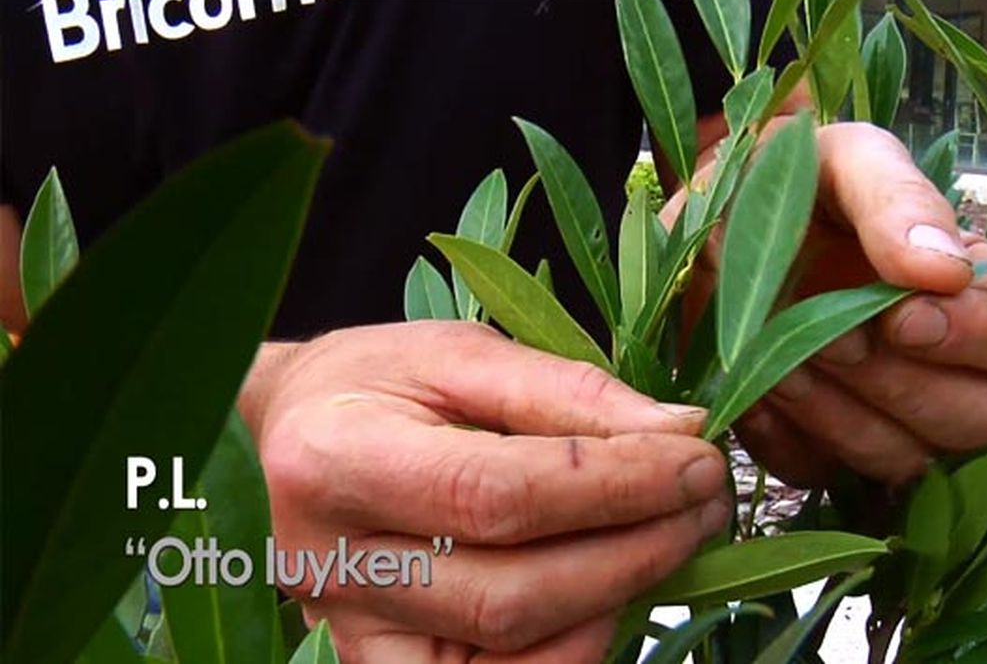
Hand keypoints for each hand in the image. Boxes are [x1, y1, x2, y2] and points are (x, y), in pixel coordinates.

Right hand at [243, 322, 728, 662]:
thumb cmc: (372, 383)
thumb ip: (567, 392)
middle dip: (635, 549)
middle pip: (511, 591)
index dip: (614, 484)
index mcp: (338, 459)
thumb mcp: (461, 355)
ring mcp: (352, 629)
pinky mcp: (379, 663)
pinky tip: (611, 595)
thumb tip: (679, 432)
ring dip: (616, 599)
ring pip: (509, 650)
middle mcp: (334, 563)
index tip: (696, 458)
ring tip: (672, 537)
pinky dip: (570, 651)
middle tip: (705, 501)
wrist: (280, 441)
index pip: (498, 493)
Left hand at [676, 122, 986, 485]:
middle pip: (975, 418)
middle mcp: (939, 361)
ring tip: (779, 358)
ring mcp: (878, 412)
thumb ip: (896, 199)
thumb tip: (947, 269)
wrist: (700, 220)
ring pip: (903, 458)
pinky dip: (782, 436)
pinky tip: (750, 387)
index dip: (974, 337)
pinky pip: (818, 472)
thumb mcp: (842, 160)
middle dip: (898, 382)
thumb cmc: (784, 176)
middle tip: (827, 339)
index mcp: (966, 284)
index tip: (900, 316)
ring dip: (838, 413)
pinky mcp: (813, 446)